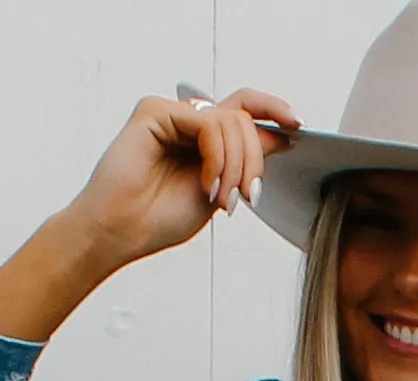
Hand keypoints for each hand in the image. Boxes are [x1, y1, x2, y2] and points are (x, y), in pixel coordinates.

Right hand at [0, 91, 298, 344]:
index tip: (297, 128)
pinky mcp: (155, 111)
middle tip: (250, 196)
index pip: (242, 112)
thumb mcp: (217, 191)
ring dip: (236, 164)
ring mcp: (171, 113)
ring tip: (222, 199)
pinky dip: (216, 155)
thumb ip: (243, 162)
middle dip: (255, 158)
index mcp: (201, 139)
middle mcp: (187, 121)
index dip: (272, 113)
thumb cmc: (157, 221)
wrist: (119, 233)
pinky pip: (207, 121)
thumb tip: (281, 135)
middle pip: (242, 117)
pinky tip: (206, 183)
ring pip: (230, 120)